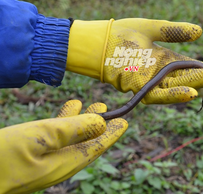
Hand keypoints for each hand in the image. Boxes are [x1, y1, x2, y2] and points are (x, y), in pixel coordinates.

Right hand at [0, 100, 127, 193]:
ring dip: (80, 121)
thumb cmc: (1, 158)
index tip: (124, 121)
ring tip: (88, 105)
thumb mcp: (41, 137)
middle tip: (106, 107)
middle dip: (98, 124)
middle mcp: (60, 165)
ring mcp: (46, 162)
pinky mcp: (33, 157)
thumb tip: (101, 123)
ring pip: (71, 138)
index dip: (112, 133)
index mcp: (66, 163)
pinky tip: (65, 112)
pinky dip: (62, 124)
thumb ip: (73, 130)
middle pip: (86, 141)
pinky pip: (55, 139)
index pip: (97, 146)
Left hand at [67, 18, 202, 103]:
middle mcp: (161, 73)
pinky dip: (175, 95)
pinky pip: (159, 94)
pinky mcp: (139, 88)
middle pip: (189, 79)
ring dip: (198, 86)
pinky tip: (191, 93)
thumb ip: (174, 31)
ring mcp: (151, 81)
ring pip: (178, 88)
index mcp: (166, 60)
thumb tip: (200, 32)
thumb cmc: (122, 33)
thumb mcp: (153, 28)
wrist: (98, 41)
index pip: (192, 68)